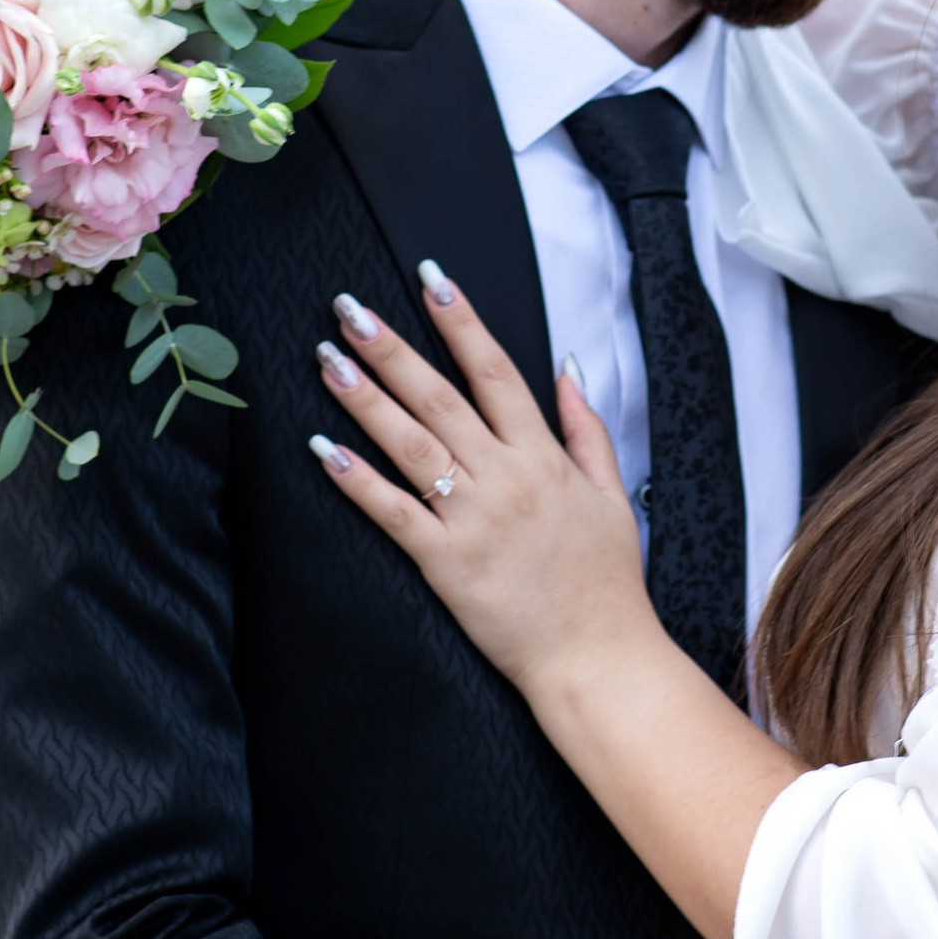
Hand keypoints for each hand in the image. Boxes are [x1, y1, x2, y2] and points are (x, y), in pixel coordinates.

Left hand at [309, 267, 664, 691]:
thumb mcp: (612, 494)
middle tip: (349, 308)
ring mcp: (474, 519)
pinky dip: (357, 479)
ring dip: (365, 398)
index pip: (496, 371)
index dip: (461, 322)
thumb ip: (586, 430)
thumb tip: (568, 370)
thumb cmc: (608, 582)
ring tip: (327, 359)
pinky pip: (394, 512)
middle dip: (392, 347)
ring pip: (410, 444)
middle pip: (440, 396)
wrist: (600, 658)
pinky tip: (325, 449)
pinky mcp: (446, 563)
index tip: (431, 280)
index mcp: (544, 458)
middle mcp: (506, 478)